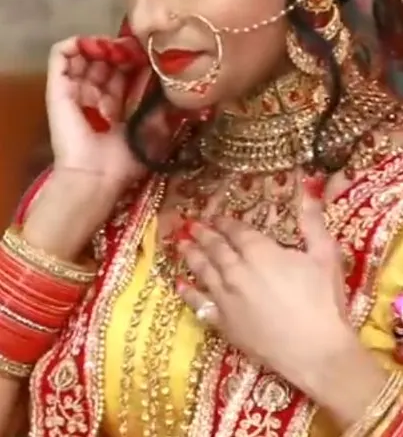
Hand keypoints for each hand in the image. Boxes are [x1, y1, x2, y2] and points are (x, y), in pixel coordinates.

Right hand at [46, 35, 154, 195]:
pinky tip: (94, 45)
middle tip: (134, 46)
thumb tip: (172, 88)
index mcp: (112, 108)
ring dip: (99, 44)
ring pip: (83, 54)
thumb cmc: (123, 162)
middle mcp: (92, 97)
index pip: (122, 74)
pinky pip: (59, 56)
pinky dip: (74, 43)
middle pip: (104, 61)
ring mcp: (74, 91)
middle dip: (119, 49)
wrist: (95, 175)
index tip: (149, 53)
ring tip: (115, 46)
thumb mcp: (152, 132)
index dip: (134, 60)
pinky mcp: (57, 88)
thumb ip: (160, 110)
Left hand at [176, 180, 384, 419]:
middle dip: (203, 234)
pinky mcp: (225, 325)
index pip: (236, 232)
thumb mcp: (325, 255)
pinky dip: (188, 293)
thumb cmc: (324, 301)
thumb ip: (312, 221)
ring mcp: (227, 299)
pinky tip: (179, 285)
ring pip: (204, 271)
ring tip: (180, 244)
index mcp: (260, 252)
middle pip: (216, 249)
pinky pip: (200, 305)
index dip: (225, 222)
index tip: (216, 216)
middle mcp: (236, 272)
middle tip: (190, 224)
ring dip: (191, 256)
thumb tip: (308, 186)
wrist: (316, 353)